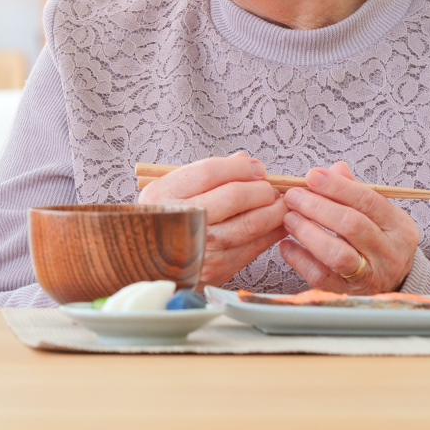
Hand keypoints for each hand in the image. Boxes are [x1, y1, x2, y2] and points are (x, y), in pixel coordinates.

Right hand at [136, 151, 287, 286]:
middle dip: (262, 189)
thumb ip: (208, 172)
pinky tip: (277, 223)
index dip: (240, 168)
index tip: (256, 168)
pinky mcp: (217, 267)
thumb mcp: (172, 190)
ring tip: (278, 204)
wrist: (152, 267)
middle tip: (269, 188)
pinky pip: (256, 246)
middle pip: (235, 196)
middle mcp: (182, 219)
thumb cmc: (167, 220)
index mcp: (165, 194)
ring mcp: (201, 246)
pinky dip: (273, 231)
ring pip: (252, 223)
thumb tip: (248, 162)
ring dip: (274, 210)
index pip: (211, 171)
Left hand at [278, 161, 419, 293]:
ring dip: (307, 232)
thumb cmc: (379, 240)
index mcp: (399, 227)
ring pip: (337, 253)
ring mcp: (371, 276)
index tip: (312, 176)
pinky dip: (300, 259)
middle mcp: (390, 253)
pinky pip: (321, 276)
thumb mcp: (378, 215)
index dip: (337, 187)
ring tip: (289, 218)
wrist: (392, 284)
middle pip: (352, 225)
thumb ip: (356, 191)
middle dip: (317, 207)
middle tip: (293, 196)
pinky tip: (286, 245)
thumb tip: (335, 169)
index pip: (368, 201)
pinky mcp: (348, 292)